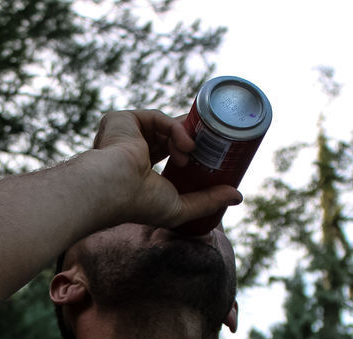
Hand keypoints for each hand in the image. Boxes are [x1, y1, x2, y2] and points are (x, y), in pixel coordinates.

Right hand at [91, 110, 241, 228]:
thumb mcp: (180, 207)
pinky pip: (157, 117)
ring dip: (185, 138)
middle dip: (194, 139)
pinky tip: (186, 145)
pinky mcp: (123, 119)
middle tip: (214, 147)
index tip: (211, 157)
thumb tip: (238, 196)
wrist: (113, 188)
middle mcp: (129, 150)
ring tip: (194, 153)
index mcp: (138, 170)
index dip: (191, 153)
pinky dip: (176, 128)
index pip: (168, 154)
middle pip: (169, 136)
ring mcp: (125, 134)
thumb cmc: (140, 204)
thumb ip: (207, 201)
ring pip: (165, 126)